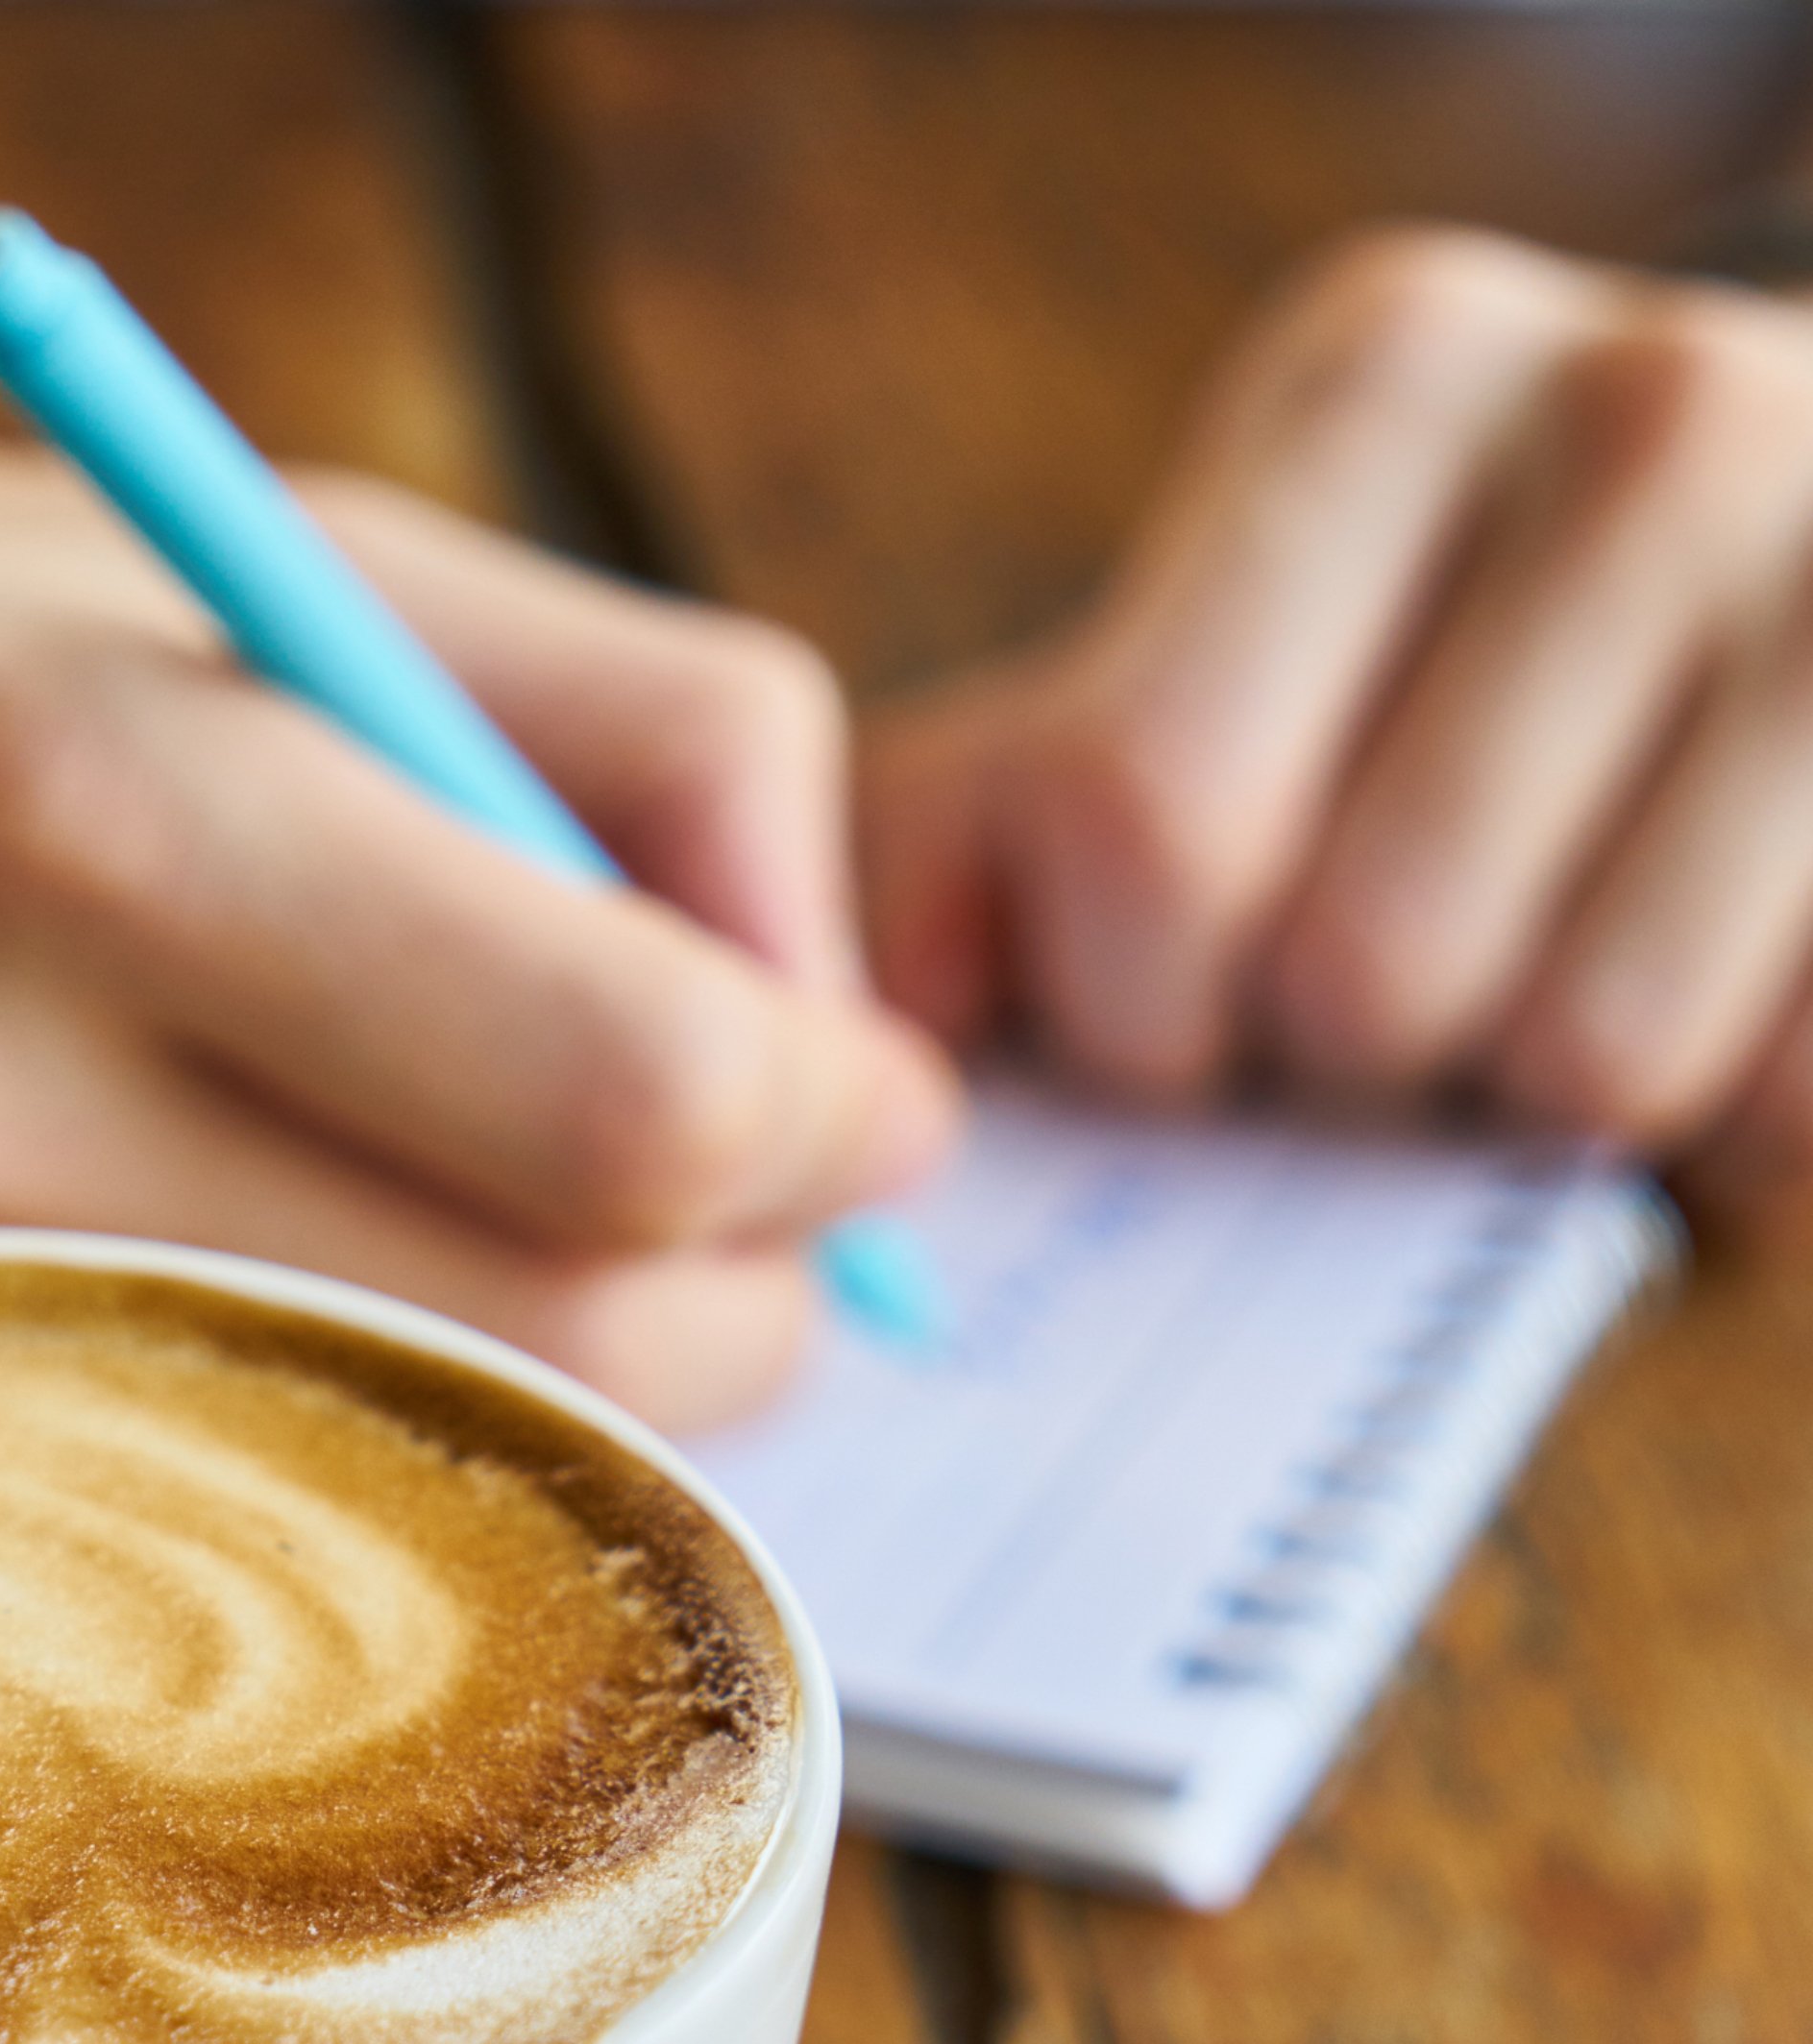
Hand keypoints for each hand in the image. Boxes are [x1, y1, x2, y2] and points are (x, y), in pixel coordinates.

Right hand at [0, 415, 956, 1422]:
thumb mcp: (238, 538)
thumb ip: (620, 731)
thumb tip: (836, 1018)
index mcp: (88, 803)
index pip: (629, 1093)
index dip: (826, 1117)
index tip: (847, 1093)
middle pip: (568, 1356)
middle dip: (746, 1295)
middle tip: (730, 1195)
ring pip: (420, 1501)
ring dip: (576, 1395)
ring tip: (521, 1238)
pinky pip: (223, 1562)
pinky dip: (370, 1466)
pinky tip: (334, 1331)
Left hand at [863, 224, 1812, 1220]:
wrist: (1795, 615)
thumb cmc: (1416, 709)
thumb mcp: (1188, 686)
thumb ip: (979, 826)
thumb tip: (854, 1042)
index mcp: (1381, 386)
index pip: (1139, 812)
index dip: (1130, 1006)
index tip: (1172, 1006)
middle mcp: (1641, 414)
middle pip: (1361, 958)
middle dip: (1327, 1069)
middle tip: (1370, 1009)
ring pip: (1588, 1050)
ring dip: (1520, 1105)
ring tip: (1534, 992)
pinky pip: (1774, 1098)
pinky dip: (1711, 1129)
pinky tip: (1701, 995)